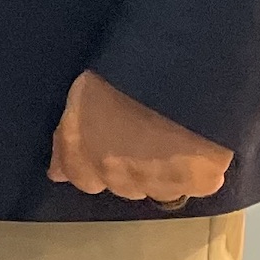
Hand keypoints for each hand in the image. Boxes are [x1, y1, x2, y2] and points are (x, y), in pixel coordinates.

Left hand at [48, 71, 232, 205]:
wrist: (177, 75)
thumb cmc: (121, 70)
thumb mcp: (82, 92)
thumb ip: (68, 135)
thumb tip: (57, 173)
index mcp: (81, 151)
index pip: (79, 177)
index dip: (92, 164)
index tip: (105, 148)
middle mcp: (116, 176)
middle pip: (121, 185)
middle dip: (128, 168)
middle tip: (143, 139)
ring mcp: (158, 184)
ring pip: (158, 189)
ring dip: (162, 173)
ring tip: (174, 142)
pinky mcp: (199, 182)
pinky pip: (198, 184)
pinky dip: (199, 171)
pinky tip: (202, 147)